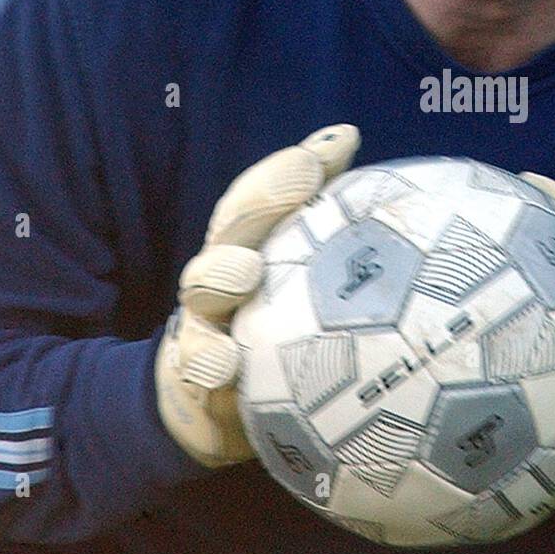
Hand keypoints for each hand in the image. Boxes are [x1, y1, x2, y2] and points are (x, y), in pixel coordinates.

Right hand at [156, 124, 359, 466]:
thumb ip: (333, 226)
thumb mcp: (303, 280)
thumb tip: (364, 154)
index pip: (266, 195)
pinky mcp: (190, 379)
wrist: (210, 404)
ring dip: (220, 276)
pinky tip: (223, 363)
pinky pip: (192, 370)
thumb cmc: (275, 330)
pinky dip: (205, 363)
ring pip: (203, 291)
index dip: (293, 169)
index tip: (332, 149)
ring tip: (245, 271)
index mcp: (249, 245)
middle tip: (301, 176)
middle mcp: (221, 274)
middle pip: (235, 226)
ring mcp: (201, 321)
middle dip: (264, 199)